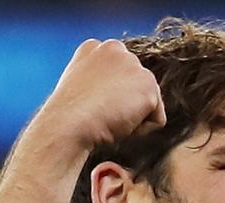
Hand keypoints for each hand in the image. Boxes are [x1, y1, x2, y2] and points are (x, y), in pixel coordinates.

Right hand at [41, 39, 166, 149]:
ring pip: (147, 104)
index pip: (120, 77)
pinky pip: (156, 120)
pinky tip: (119, 124)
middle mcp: (117, 49)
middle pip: (136, 89)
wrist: (68, 125)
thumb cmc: (69, 118)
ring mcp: (134, 66)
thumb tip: (118, 98)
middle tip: (100, 114)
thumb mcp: (81, 89)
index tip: (91, 107)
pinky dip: (141, 131)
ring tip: (108, 119)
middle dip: (123, 106)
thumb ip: (100, 83)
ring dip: (131, 119)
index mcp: (96, 48)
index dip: (109, 99)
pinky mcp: (149, 86)